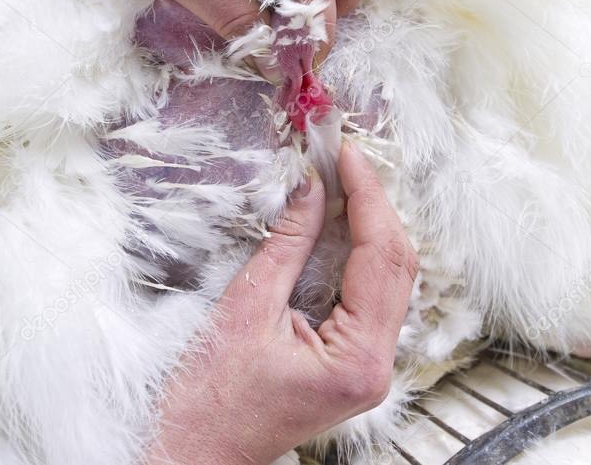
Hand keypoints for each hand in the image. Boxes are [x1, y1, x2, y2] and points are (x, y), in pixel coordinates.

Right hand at [144, 143, 418, 464]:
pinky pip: (367, 296)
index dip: (367, 197)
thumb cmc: (209, 400)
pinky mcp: (350, 361)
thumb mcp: (246, 308)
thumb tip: (312, 189)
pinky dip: (356, 255)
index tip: (349, 154)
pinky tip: (339, 224)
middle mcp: (376, 366)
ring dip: (368, 226)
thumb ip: (288, 244)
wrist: (194, 450)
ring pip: (388, 278)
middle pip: (397, 266)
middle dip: (373, 206)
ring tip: (343, 181)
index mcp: (359, 359)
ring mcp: (367, 367)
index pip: (382, 257)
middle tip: (346, 161)